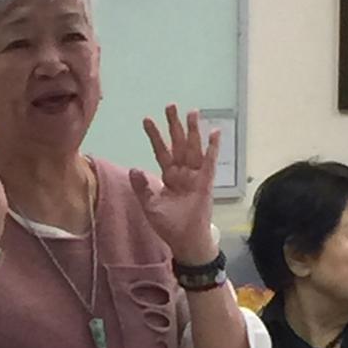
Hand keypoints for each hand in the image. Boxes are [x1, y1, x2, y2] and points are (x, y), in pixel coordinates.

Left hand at [130, 106, 219, 265]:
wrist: (186, 242)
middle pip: (178, 143)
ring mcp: (195, 176)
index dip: (154, 136)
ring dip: (193, 131)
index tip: (147, 119)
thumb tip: (133, 169)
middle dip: (174, 125)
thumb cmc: (169, 226)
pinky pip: (209, 162)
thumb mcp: (150, 206)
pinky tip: (214, 133)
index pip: (161, 151)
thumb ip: (142, 187)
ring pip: (193, 148)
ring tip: (191, 112)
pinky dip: (212, 148)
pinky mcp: (206, 183)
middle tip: (170, 105)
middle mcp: (182, 172)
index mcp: (168, 176)